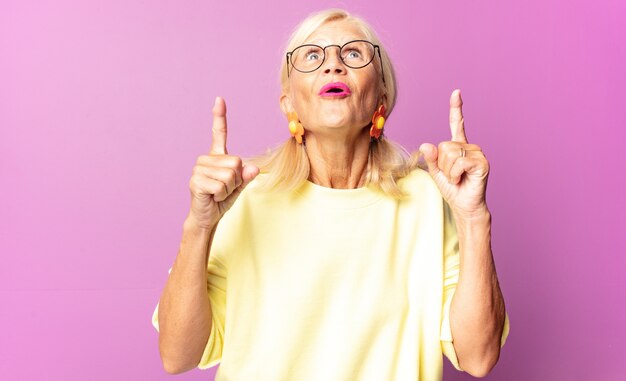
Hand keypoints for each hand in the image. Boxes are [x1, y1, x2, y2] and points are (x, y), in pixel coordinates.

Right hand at [187, 97, 259, 229]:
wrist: (207, 217)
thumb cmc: (221, 199)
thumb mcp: (239, 186)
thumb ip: (246, 176)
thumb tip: (252, 168)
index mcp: (217, 156)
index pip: (219, 133)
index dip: (219, 116)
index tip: (219, 99)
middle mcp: (206, 159)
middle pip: (236, 162)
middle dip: (236, 180)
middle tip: (224, 189)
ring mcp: (198, 169)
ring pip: (230, 175)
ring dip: (229, 189)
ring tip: (218, 193)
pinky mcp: (196, 181)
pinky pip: (222, 185)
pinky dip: (222, 195)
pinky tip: (212, 197)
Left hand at [418, 89, 489, 219]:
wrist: (464, 205)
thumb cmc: (452, 189)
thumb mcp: (436, 172)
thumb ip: (431, 158)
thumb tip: (425, 144)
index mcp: (458, 146)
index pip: (456, 124)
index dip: (456, 108)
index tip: (456, 92)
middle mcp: (470, 146)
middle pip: (444, 146)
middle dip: (442, 164)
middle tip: (452, 176)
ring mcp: (478, 153)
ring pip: (450, 154)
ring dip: (449, 171)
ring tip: (458, 178)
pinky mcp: (482, 162)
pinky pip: (460, 162)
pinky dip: (456, 173)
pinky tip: (462, 179)